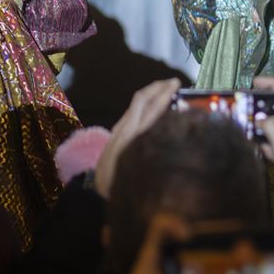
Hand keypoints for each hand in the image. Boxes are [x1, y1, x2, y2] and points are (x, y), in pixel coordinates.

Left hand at [94, 77, 181, 198]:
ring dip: (151, 93)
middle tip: (173, 82)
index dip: (162, 94)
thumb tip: (171, 133)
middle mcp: (125, 129)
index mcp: (132, 137)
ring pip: (135, 105)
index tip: (175, 84)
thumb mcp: (138, 170)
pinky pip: (132, 112)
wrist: (97, 191)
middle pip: (141, 100)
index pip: (148, 108)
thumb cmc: (122, 185)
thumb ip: (153, 150)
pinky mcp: (116, 134)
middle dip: (157, 88)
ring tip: (166, 89)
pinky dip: (145, 104)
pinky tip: (153, 106)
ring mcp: (119, 130)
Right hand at [252, 75, 273, 201]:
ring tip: (249, 127)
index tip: (254, 82)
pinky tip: (262, 147)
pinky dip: (265, 135)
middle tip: (245, 105)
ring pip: (273, 116)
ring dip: (261, 120)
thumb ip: (270, 127)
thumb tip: (259, 118)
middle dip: (260, 101)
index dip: (271, 81)